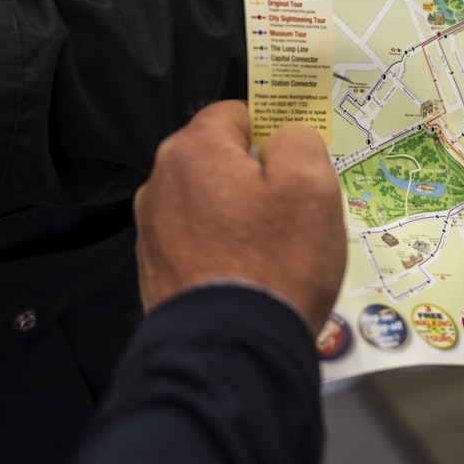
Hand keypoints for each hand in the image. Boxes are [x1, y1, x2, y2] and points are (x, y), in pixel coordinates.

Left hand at [133, 100, 345, 334]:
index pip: (236, 114)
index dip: (272, 131)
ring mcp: (151, 231)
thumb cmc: (277, 260)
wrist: (233, 350)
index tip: (298, 164)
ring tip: (274, 251)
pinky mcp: (155, 272)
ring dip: (238, 215)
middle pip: (220, 161)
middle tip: (294, 211)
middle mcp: (160, 184)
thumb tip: (284, 139)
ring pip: (209, 203)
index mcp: (193, 151)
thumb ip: (299, 141)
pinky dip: (223, 250)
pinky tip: (250, 275)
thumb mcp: (312, 185)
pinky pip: (198, 243)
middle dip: (256, 177)